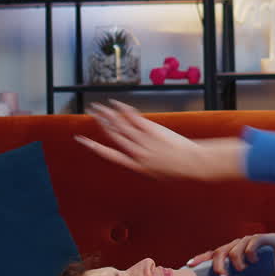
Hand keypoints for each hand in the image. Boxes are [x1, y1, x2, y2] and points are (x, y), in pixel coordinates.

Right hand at [76, 100, 245, 179]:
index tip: (81, 139)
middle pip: (112, 134)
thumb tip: (139, 156)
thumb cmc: (179, 169)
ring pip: (120, 125)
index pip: (108, 154)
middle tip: (91, 112)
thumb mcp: (157, 172)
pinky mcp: (152, 130)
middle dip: (100, 122)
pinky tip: (116, 103)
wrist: (193, 164)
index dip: (93, 146)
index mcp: (134, 165)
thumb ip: (145, 162)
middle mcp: (135, 152)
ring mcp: (143, 140)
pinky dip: (123, 110)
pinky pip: (133, 118)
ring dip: (107, 114)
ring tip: (98, 106)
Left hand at [186, 232, 274, 275]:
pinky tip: (253, 262)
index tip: (189, 265)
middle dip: (217, 265)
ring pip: (234, 249)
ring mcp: (248, 241)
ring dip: (235, 262)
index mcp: (232, 252)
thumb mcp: (251, 275)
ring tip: (241, 271)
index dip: (200, 258)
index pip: (212, 254)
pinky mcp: (261, 239)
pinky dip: (249, 254)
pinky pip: (251, 244)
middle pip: (220, 251)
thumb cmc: (267, 261)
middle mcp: (237, 244)